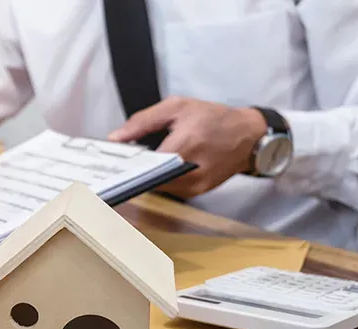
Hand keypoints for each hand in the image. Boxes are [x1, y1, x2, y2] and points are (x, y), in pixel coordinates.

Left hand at [108, 96, 266, 197]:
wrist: (249, 136)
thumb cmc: (214, 118)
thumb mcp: (177, 107)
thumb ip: (142, 121)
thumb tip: (115, 138)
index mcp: (185, 144)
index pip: (145, 162)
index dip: (125, 163)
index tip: (109, 163)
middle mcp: (191, 170)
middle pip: (148, 178)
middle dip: (133, 170)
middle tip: (120, 161)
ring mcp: (195, 185)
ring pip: (156, 186)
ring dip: (146, 176)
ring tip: (139, 162)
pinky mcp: (197, 192)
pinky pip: (169, 190)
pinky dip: (160, 180)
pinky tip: (157, 168)